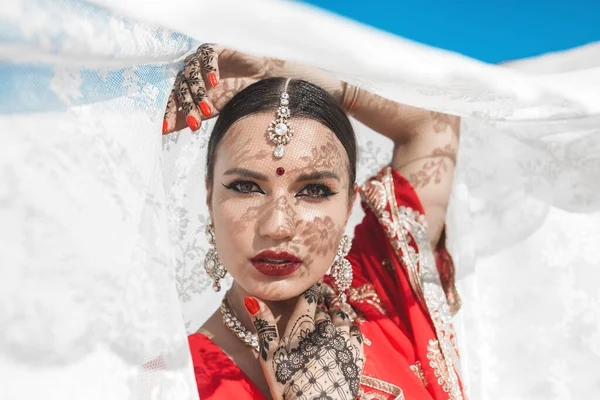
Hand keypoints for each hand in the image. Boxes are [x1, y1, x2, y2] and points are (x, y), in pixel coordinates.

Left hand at [162, 43, 280, 133]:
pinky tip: (214, 82)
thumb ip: (189, 118)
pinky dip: (209, 69)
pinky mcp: (215, 49)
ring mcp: (200, 59)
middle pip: (182, 87)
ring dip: (199, 93)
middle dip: (188, 108)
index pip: (173, 98)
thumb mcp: (211, 111)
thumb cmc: (232, 95)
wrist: (258, 81)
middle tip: (195, 125)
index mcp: (185, 86)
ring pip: (192, 73)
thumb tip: (164, 131)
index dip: (169, 113)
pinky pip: (208, 57)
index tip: (165, 130)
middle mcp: (189, 71)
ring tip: (209, 110)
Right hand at [244, 284, 364, 399]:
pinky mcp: (355, 355)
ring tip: (334, 307)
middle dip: (323, 298)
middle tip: (321, 293)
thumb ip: (263, 325)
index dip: (309, 287)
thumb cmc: (288, 382)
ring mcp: (344, 340)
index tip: (310, 281)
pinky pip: (356, 332)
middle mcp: (327, 327)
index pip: (308, 297)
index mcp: (304, 325)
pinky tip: (348, 328)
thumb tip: (252, 298)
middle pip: (326, 306)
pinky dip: (351, 326)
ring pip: (342, 316)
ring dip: (337, 309)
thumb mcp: (269, 355)